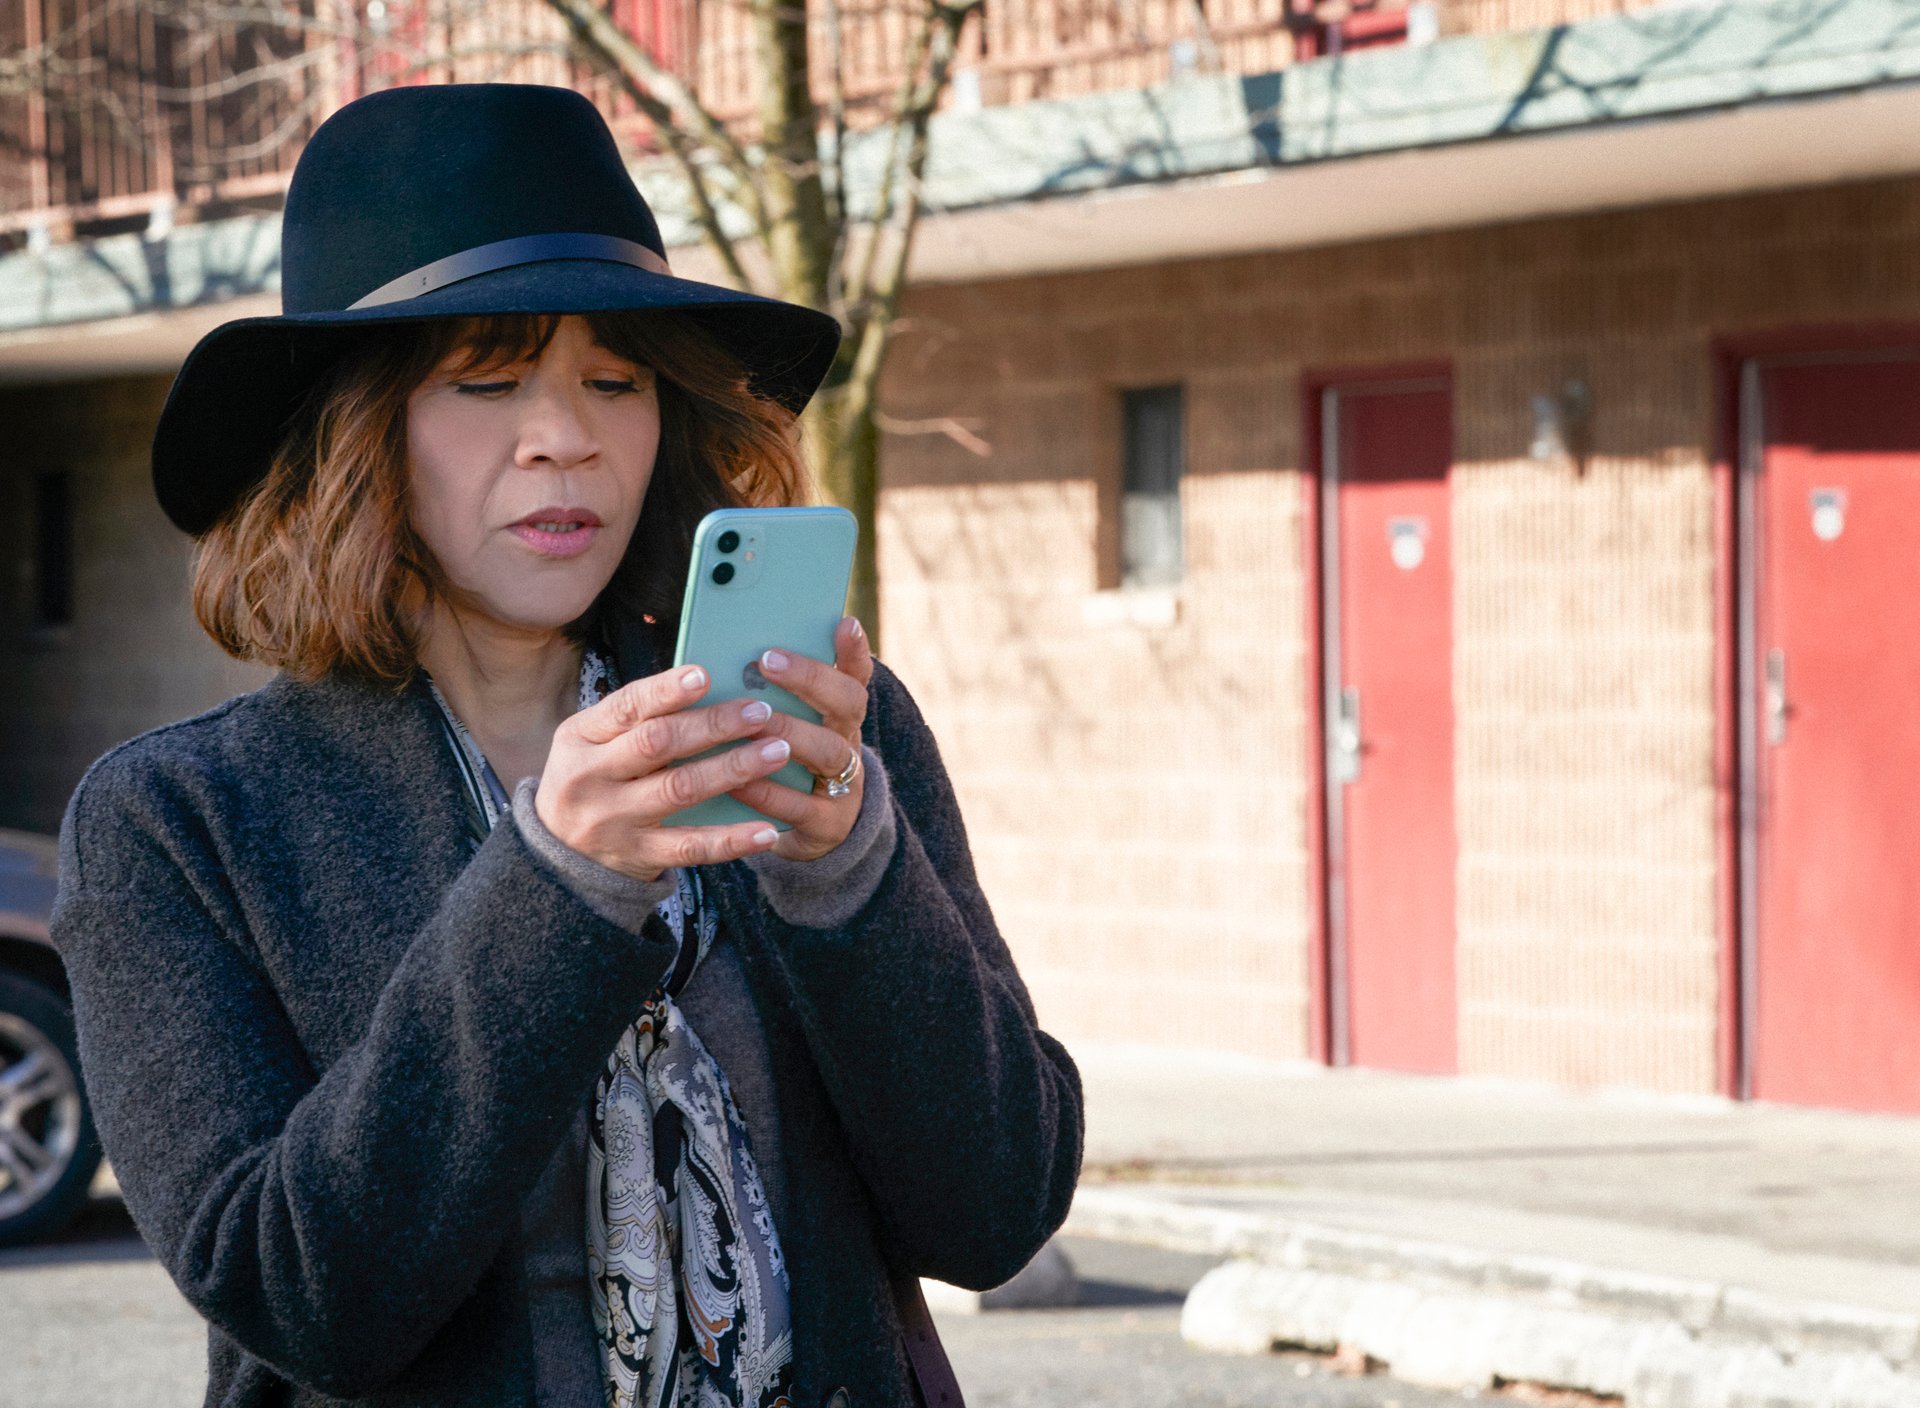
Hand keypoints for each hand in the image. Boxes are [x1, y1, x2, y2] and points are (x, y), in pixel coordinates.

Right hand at [534, 662, 795, 881]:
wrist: (558, 855)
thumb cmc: (592, 779)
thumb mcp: (591, 742)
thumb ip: (636, 718)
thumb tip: (706, 682)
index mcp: (579, 736)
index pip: (625, 706)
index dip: (666, 691)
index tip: (705, 675)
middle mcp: (591, 777)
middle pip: (658, 744)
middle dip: (714, 725)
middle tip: (761, 713)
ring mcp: (615, 820)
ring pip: (680, 790)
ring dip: (733, 769)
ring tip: (776, 751)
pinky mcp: (638, 856)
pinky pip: (690, 848)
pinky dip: (731, 840)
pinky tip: (766, 831)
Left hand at [726, 616, 874, 862]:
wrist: (808, 838)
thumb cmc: (782, 768)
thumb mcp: (785, 730)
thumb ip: (767, 699)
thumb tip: (723, 657)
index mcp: (838, 715)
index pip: (855, 674)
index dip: (853, 650)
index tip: (843, 621)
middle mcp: (848, 742)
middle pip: (847, 703)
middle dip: (810, 679)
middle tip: (767, 660)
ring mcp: (844, 785)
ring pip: (830, 752)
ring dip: (791, 733)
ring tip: (755, 721)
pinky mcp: (827, 826)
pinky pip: (800, 807)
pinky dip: (767, 792)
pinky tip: (738, 781)